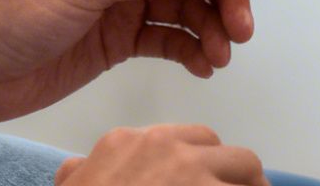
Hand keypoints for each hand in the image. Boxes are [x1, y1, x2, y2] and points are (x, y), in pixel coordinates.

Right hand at [55, 125, 266, 185]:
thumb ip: (77, 173)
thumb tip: (75, 167)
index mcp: (125, 143)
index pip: (178, 139)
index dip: (195, 164)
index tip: (198, 182)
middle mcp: (162, 147)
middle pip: (216, 146)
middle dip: (229, 171)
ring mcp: (190, 171)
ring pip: (244, 167)